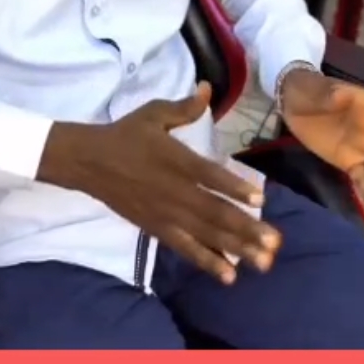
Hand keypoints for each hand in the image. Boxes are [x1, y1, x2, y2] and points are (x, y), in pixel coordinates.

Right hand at [38, 83, 282, 284]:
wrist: (88, 161)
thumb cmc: (125, 135)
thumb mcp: (153, 114)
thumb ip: (184, 107)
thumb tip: (208, 88)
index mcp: (176, 160)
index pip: (209, 176)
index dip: (235, 188)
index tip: (260, 200)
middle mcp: (174, 191)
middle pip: (214, 213)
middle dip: (247, 229)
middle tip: (275, 244)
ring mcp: (166, 214)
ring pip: (205, 235)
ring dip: (236, 249)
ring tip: (263, 263)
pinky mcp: (157, 228)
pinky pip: (185, 248)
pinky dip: (207, 261)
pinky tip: (230, 275)